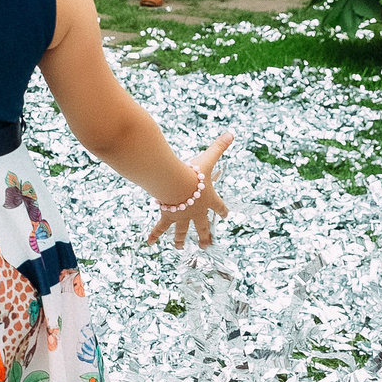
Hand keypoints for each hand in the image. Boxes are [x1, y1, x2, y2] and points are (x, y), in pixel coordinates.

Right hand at [144, 133, 232, 249]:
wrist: (176, 183)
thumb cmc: (193, 172)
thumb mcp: (208, 159)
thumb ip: (220, 146)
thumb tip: (231, 133)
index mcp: (209, 199)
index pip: (219, 206)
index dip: (223, 210)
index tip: (226, 216)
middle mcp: (196, 211)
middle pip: (202, 226)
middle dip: (205, 236)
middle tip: (206, 246)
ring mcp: (182, 215)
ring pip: (182, 231)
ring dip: (181, 240)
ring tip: (180, 248)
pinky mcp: (169, 216)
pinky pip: (161, 227)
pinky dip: (155, 235)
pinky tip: (150, 243)